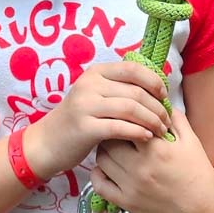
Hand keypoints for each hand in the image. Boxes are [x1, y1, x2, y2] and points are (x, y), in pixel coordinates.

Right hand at [22, 60, 168, 178]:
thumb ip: (118, 89)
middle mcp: (89, 85)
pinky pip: (119, 127)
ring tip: (160, 130)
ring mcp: (85, 105)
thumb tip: (155, 87)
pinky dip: (137, 132)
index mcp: (95, 73)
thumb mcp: (94, 96)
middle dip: (157, 106)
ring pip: (130, 108)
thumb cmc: (77, 120)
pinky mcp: (85, 127)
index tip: (165, 96)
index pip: (133, 69)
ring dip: (151, 120)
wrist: (46, 142)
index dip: (154, 81)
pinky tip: (147, 137)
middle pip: (135, 91)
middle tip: (167, 121)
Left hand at [89, 108, 213, 212]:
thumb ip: (175, 118)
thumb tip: (159, 100)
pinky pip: (99, 184)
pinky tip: (109, 169)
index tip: (128, 117)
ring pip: (101, 159)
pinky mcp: (126, 203)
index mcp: (157, 149)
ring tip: (115, 149)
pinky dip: (99, 174)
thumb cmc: (200, 176)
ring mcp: (131, 187)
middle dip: (113, 132)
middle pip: (109, 139)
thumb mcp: (192, 142)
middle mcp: (141, 167)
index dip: (126, 117)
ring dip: (105, 151)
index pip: (127, 122)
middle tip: (119, 131)